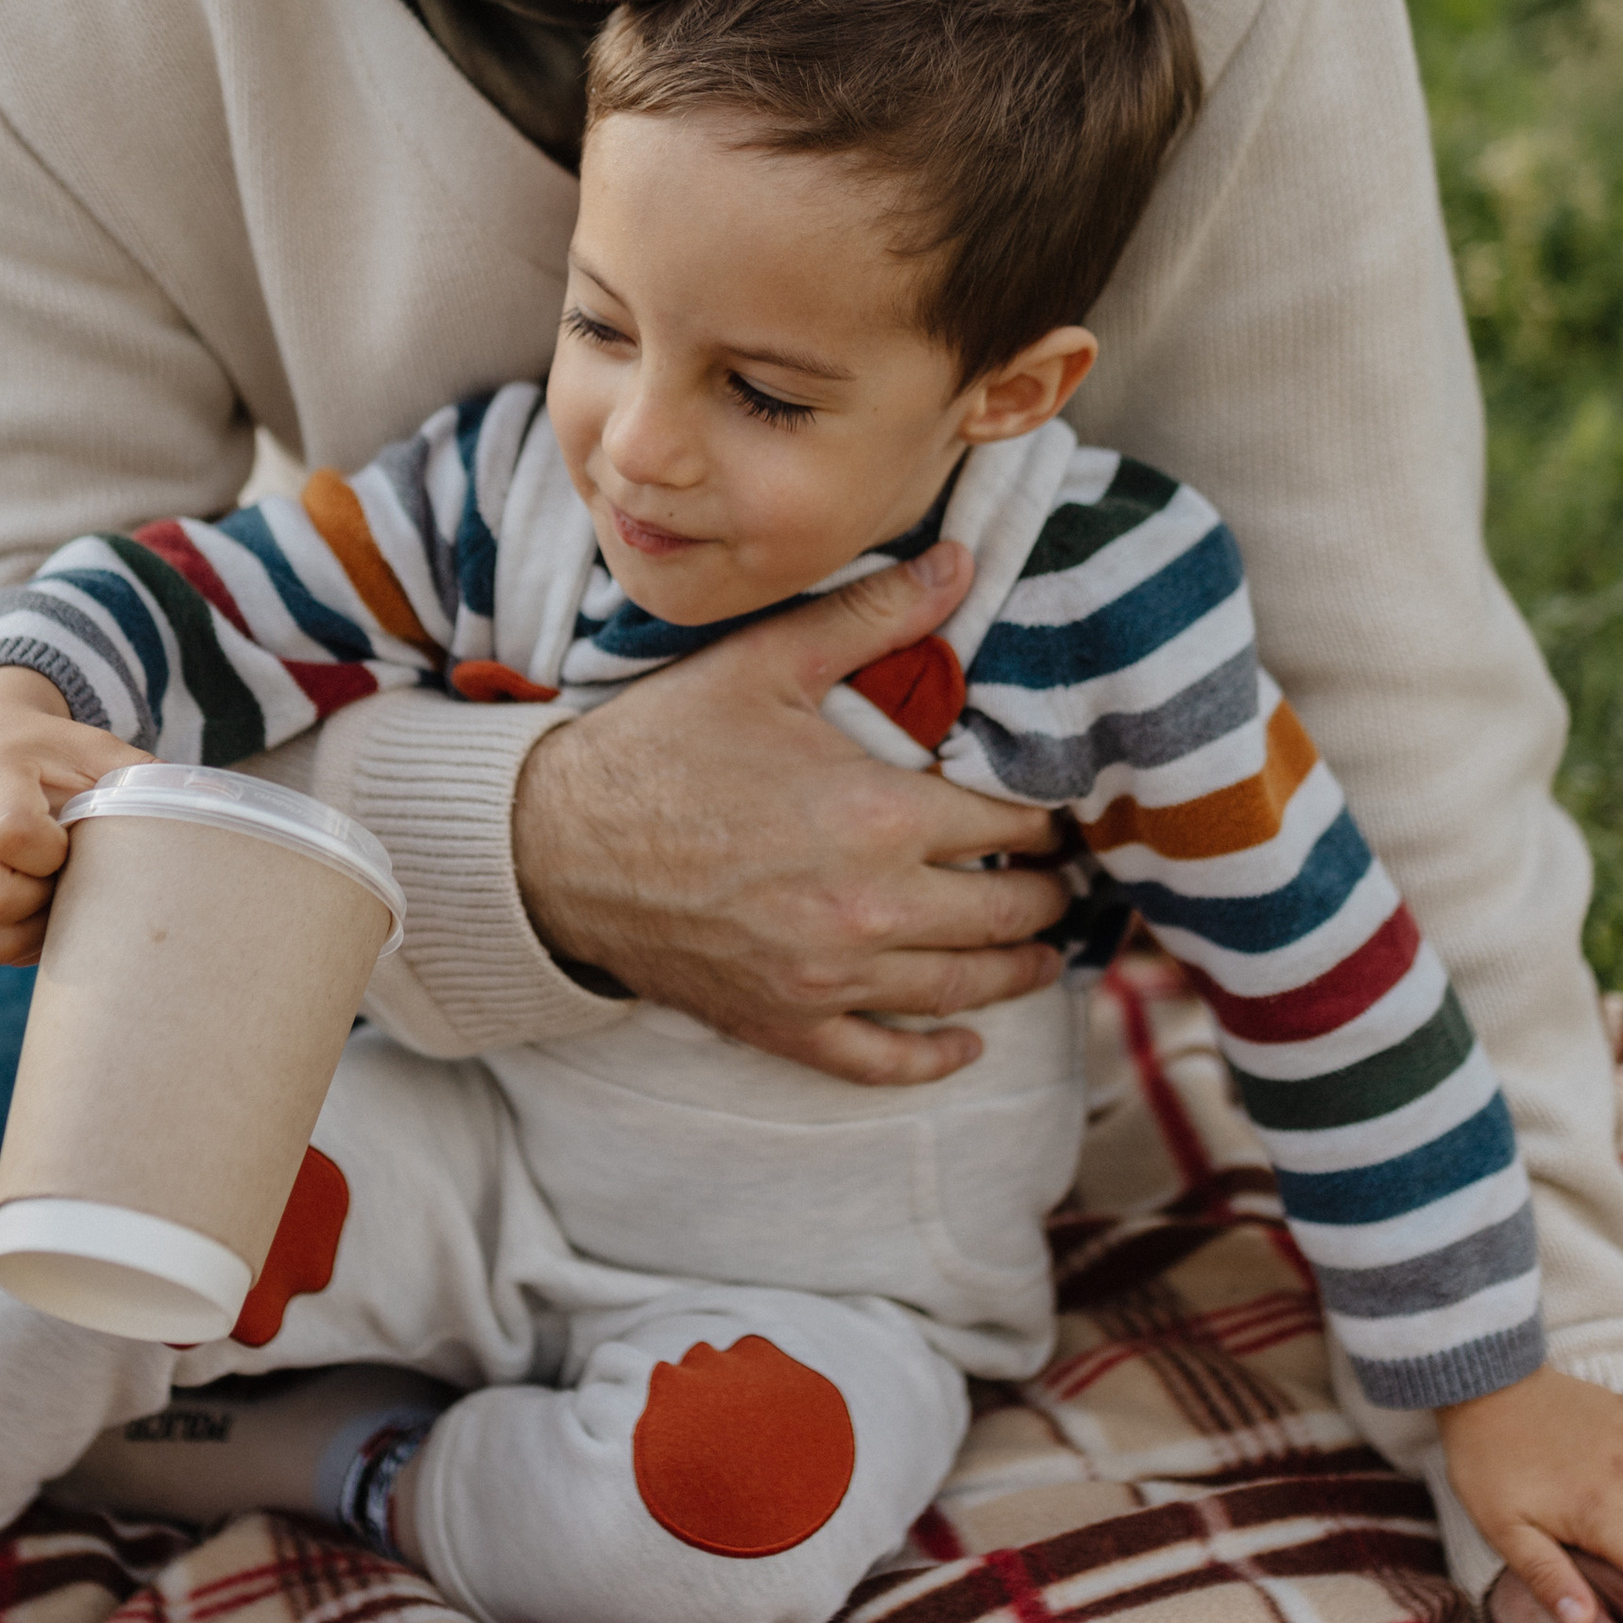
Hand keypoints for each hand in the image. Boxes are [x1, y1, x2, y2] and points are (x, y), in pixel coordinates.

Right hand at [0, 666, 148, 962]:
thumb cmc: (61, 757)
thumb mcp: (102, 752)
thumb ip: (146, 779)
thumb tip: (219, 808)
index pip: (13, 836)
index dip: (53, 853)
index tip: (72, 840)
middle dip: (42, 902)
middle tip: (68, 875)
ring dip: (35, 931)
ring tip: (59, 892)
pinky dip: (21, 938)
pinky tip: (40, 904)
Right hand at [510, 539, 1070, 1086]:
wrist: (552, 846)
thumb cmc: (659, 747)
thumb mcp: (765, 661)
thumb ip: (872, 615)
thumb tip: (960, 562)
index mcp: (876, 817)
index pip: (1008, 823)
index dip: (1047, 814)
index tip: (1062, 807)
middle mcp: (869, 910)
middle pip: (1005, 912)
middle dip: (1048, 892)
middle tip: (1070, 877)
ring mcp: (828, 979)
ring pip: (963, 989)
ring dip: (1020, 971)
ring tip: (1047, 951)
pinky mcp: (785, 1025)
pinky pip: (882, 1061)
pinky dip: (934, 1058)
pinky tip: (968, 1044)